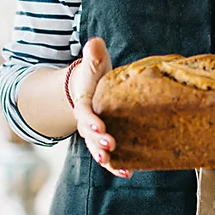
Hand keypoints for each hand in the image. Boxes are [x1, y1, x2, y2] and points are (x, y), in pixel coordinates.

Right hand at [70, 37, 132, 178]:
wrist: (94, 89)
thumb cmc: (95, 75)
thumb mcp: (94, 62)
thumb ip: (93, 54)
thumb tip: (94, 42)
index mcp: (84, 103)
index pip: (85, 113)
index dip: (90, 121)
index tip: (100, 126)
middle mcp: (88, 122)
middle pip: (90, 135)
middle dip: (98, 142)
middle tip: (109, 145)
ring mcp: (96, 134)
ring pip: (98, 149)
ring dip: (107, 159)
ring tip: (119, 166)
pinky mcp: (108, 141)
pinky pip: (111, 156)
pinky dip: (117, 166)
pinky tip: (129, 172)